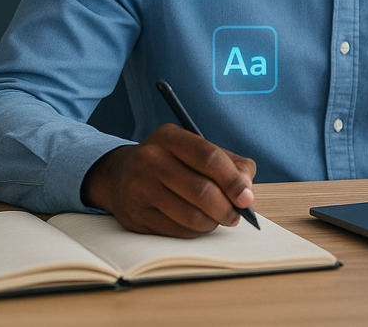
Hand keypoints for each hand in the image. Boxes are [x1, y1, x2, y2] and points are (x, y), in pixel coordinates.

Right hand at [81, 123, 256, 237]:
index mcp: (169, 136)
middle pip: (201, 190)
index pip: (209, 158)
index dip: (232, 181)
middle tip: (236, 215)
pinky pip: (177, 231)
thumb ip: (231, 164)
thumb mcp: (199, 151)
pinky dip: (195, 231)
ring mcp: (139, 188)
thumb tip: (246, 192)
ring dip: (212, 222)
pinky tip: (197, 223)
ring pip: (190, 215)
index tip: (246, 198)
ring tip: (218, 219)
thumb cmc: (173, 163)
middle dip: (226, 208)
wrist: (121, 176)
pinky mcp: (136, 216)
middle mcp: (150, 159)